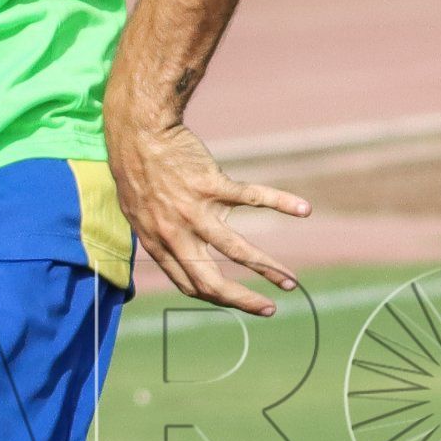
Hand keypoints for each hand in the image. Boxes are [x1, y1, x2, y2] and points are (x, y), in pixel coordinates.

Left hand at [106, 108, 309, 313]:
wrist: (138, 130)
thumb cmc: (136, 170)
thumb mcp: (136, 213)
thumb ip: (157, 236)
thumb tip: (173, 253)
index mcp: (158, 245)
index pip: (190, 285)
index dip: (215, 297)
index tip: (236, 300)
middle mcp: (176, 234)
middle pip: (211, 282)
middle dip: (242, 301)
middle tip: (268, 310)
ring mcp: (195, 211)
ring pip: (236, 250)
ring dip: (267, 269)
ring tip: (290, 282)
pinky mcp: (212, 185)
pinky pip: (252, 198)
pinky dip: (280, 202)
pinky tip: (303, 209)